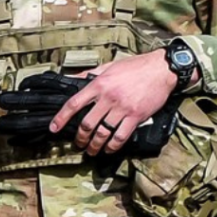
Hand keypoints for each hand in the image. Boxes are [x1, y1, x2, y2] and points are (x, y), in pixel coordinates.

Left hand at [52, 50, 177, 156]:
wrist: (162, 69)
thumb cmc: (136, 67)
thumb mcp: (109, 66)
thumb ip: (89, 74)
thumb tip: (72, 79)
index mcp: (99, 84)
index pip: (73, 103)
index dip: (61, 118)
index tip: (54, 128)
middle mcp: (108, 97)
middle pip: (87, 123)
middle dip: (79, 137)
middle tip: (77, 144)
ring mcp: (122, 108)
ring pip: (102, 132)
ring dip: (94, 145)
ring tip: (91, 150)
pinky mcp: (136, 116)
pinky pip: (121, 136)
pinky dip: (113, 146)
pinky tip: (109, 149)